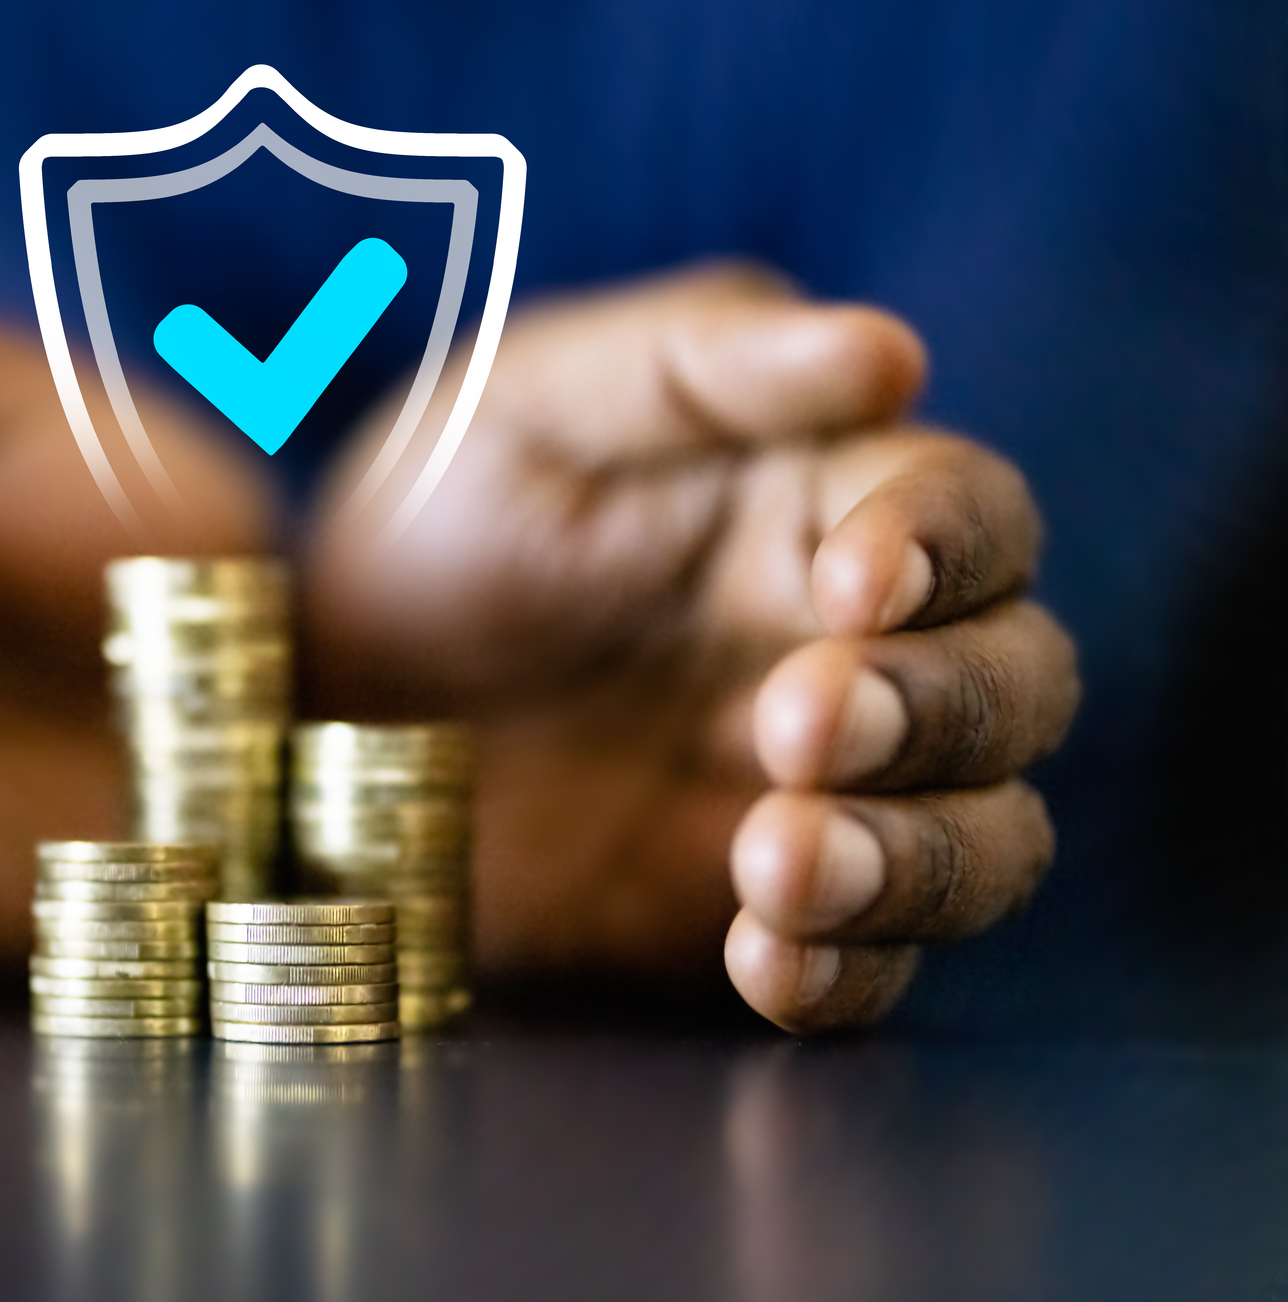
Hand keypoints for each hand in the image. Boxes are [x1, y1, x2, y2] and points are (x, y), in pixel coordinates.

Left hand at [305, 264, 1077, 1030]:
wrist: (311, 710)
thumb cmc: (429, 522)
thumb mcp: (531, 406)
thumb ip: (698, 364)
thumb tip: (889, 351)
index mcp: (819, 504)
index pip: (967, 513)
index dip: (945, 543)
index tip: (852, 581)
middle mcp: (853, 650)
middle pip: (1012, 681)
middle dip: (935, 707)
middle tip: (797, 724)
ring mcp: (822, 795)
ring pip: (978, 835)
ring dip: (912, 857)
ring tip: (774, 866)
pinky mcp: (762, 916)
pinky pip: (869, 965)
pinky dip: (846, 971)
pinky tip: (767, 960)